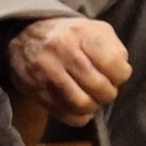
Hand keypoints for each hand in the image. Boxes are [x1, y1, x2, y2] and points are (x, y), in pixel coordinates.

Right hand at [8, 16, 130, 125]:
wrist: (24, 36)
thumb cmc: (69, 35)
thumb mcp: (94, 29)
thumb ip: (114, 48)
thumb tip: (119, 75)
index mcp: (80, 34)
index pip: (112, 64)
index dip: (121, 75)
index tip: (116, 74)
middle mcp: (61, 51)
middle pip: (98, 86)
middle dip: (108, 93)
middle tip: (104, 89)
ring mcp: (45, 72)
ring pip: (80, 104)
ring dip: (92, 106)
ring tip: (91, 99)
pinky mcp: (35, 90)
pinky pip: (64, 113)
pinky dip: (77, 116)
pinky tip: (78, 108)